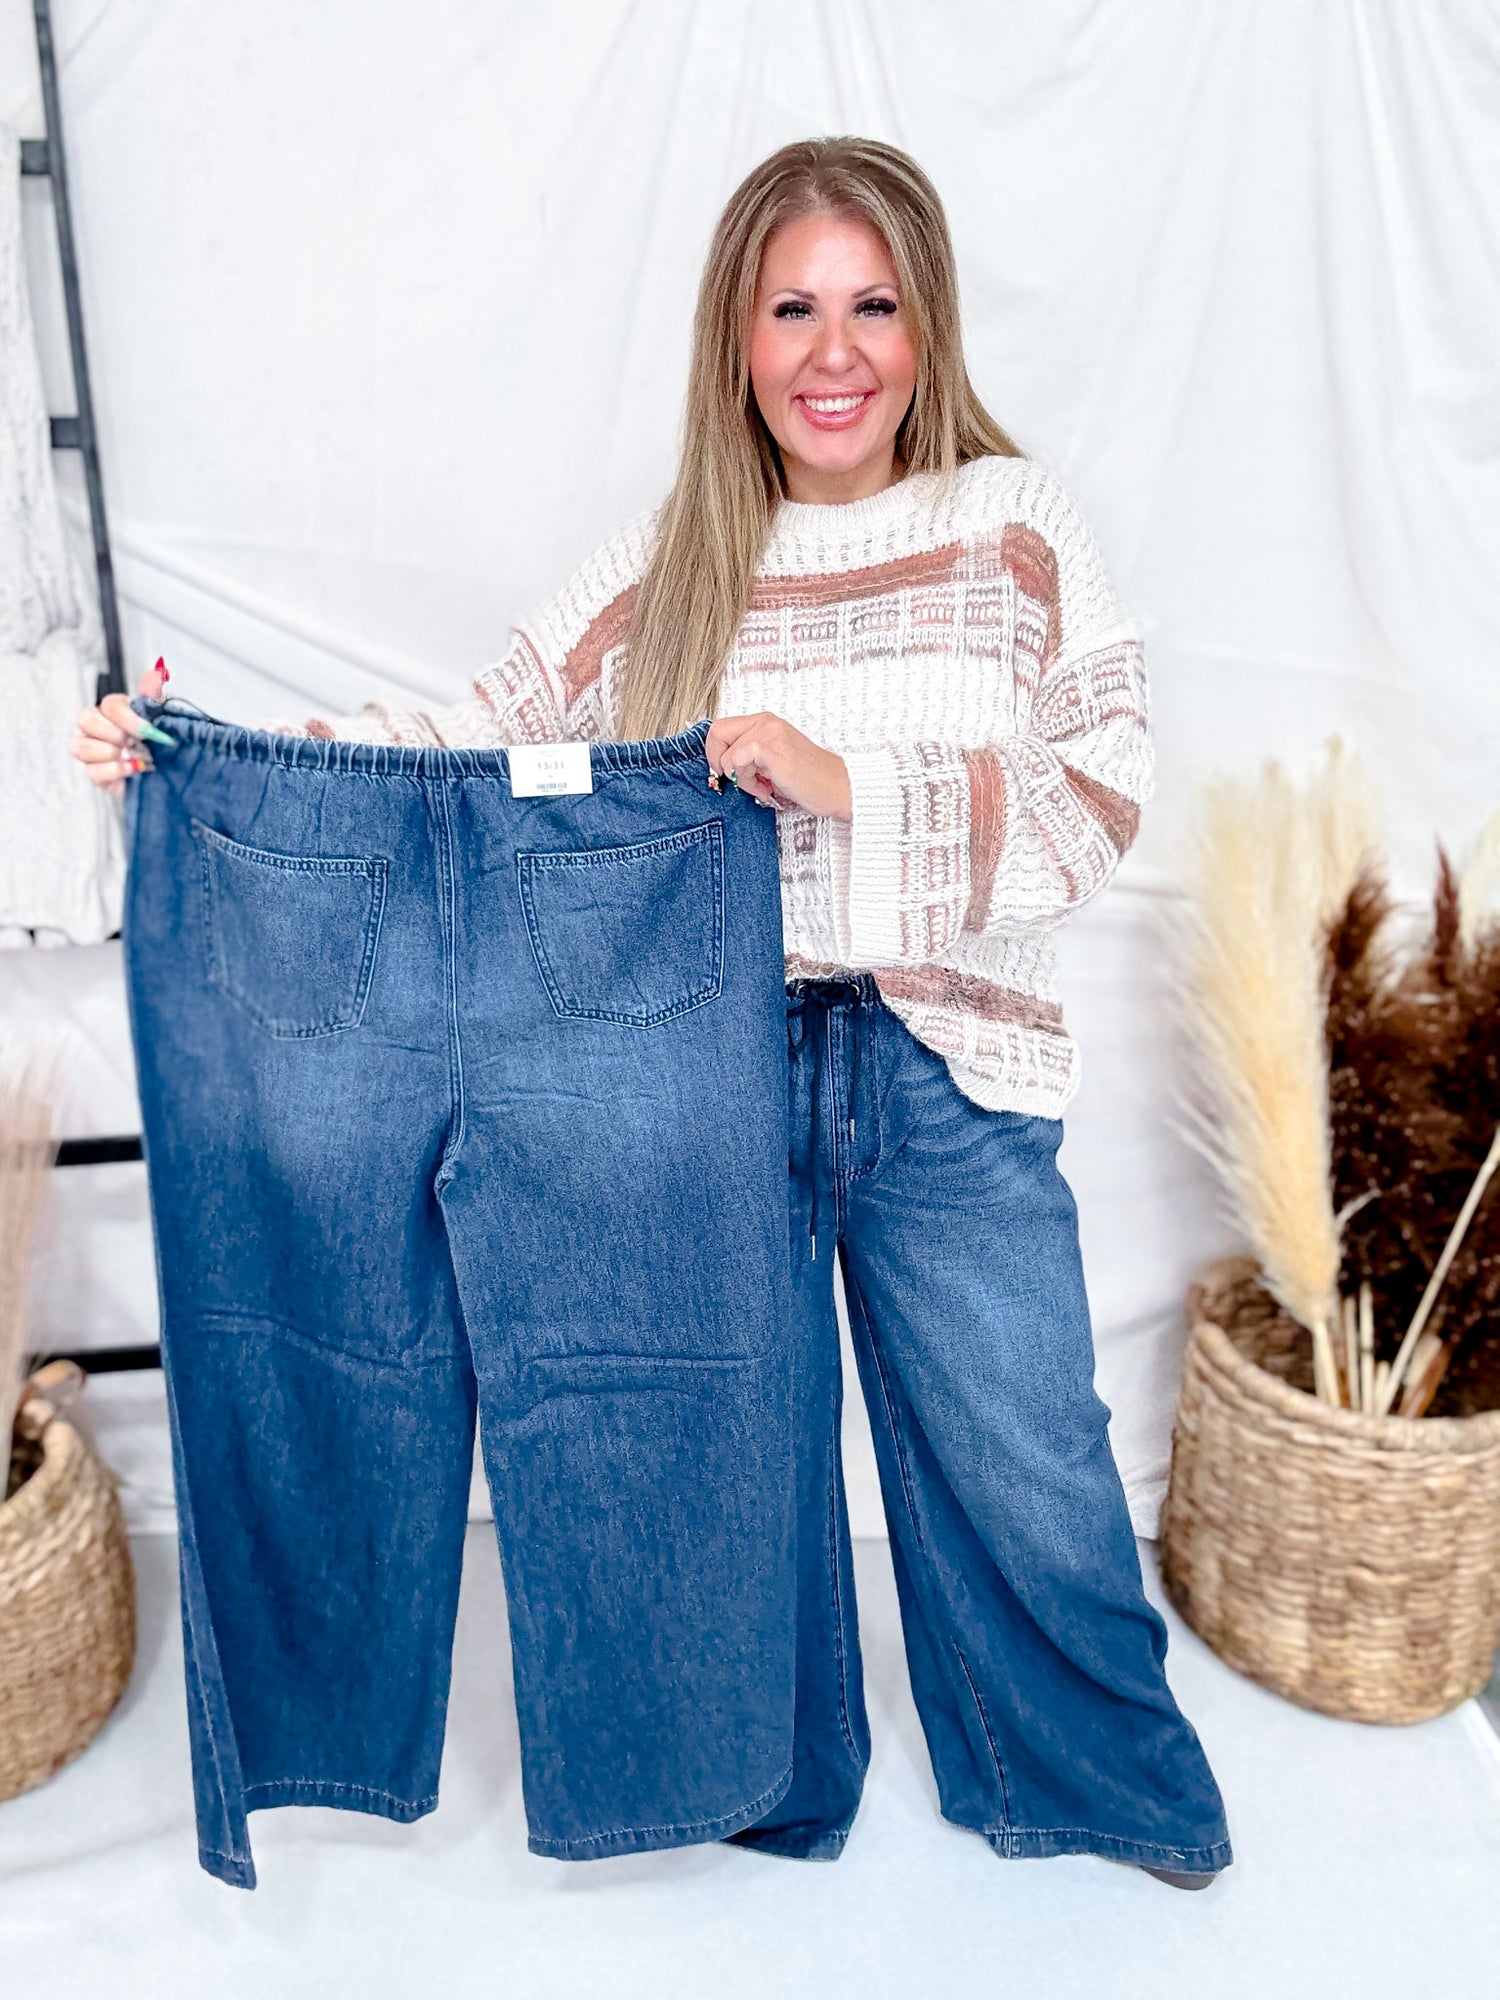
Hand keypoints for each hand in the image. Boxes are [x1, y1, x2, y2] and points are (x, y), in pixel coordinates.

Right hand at [70, 660, 167, 794]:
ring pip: (80, 746)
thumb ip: (156, 701)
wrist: (168, 774)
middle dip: (112, 733)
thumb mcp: (164, 721)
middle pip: (84, 719)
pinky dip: (113, 771)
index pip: (109, 705)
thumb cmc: (160, 745)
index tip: (147, 731)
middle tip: (133, 744)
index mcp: (114, 711)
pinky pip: (90, 771)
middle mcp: (97, 728)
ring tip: (133, 758)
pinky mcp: (95, 774)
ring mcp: (92, 751)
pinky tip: (131, 770)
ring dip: (110, 753)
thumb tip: (154, 679)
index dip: (127, 718)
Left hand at [705, 712, 850, 819]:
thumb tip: (720, 765)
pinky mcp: (771, 748)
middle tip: (741, 780)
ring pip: (727, 756)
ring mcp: (769, 733)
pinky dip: (748, 782)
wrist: (838, 787)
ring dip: (743, 780)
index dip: (715, 752)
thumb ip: (749, 755)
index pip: (721, 727)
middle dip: (720, 763)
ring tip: (766, 786)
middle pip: (717, 733)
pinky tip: (768, 788)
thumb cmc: (809, 779)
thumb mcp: (772, 760)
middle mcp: (766, 722)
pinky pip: (737, 762)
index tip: (728, 772)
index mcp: (765, 722)